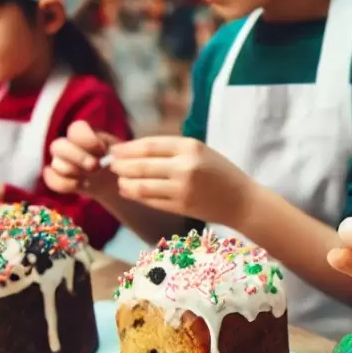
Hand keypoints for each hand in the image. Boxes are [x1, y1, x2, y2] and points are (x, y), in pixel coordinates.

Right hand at [43, 119, 119, 195]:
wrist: (117, 181)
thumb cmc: (119, 162)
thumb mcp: (122, 152)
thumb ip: (116, 149)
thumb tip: (110, 153)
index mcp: (86, 134)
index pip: (75, 128)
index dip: (86, 139)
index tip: (102, 150)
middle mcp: (70, 145)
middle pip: (58, 145)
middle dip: (77, 157)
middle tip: (95, 167)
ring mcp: (63, 162)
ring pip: (55, 163)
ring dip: (71, 171)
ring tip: (89, 179)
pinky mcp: (60, 179)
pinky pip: (51, 180)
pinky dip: (63, 184)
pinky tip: (80, 186)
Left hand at [108, 136, 251, 225]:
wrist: (240, 200)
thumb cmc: (219, 171)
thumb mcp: (200, 150)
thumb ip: (171, 149)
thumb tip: (134, 149)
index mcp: (190, 147)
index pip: (149, 145)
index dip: (127, 148)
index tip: (115, 149)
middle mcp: (185, 167)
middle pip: (142, 165)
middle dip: (121, 165)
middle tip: (111, 165)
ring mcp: (182, 189)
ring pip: (142, 185)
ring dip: (125, 182)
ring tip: (119, 179)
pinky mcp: (180, 207)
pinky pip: (151, 201)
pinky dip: (136, 195)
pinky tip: (129, 191)